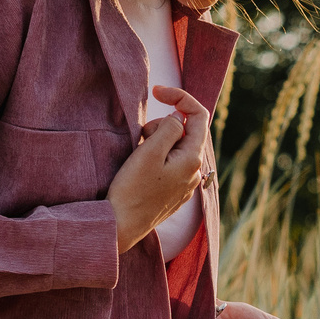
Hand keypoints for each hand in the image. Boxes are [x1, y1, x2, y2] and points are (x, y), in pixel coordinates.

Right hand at [110, 87, 210, 250]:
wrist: (121, 226)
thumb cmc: (132, 190)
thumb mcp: (149, 151)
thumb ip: (168, 128)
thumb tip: (177, 118)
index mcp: (192, 158)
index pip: (198, 115)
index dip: (179, 97)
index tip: (157, 92)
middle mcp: (195, 172)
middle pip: (185, 131)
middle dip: (162, 124)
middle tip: (140, 137)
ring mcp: (185, 184)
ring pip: (176, 147)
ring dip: (157, 141)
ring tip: (138, 156)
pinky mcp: (174, 192)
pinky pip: (170, 163)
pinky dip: (157, 156)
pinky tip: (141, 169)